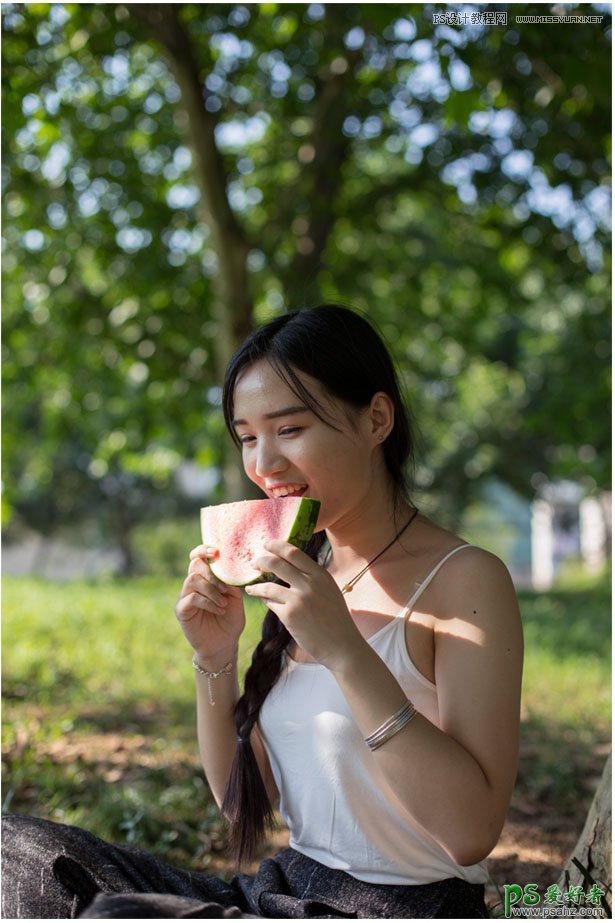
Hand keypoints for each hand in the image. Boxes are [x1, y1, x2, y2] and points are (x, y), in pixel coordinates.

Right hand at [175, 545, 244, 666]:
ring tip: (223, 602)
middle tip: (225, 589)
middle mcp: (192, 585)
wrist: (224, 644)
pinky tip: (219, 609)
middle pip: (195, 566)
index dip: (203, 550)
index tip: (216, 552)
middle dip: (212, 574)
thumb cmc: (230, 619)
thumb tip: (227, 566)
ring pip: (193, 580)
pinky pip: (192, 598)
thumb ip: (230, 581)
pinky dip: (208, 602)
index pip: (197, 557)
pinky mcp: (181, 610)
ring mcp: (185, 597)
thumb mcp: (235, 597)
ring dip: (211, 589)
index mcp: (205, 578)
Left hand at [244, 539, 364, 671]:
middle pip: (277, 564)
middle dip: (261, 561)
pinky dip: (265, 602)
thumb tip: (290, 566)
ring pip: (268, 586)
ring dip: (256, 586)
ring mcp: (299, 600)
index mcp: (321, 575)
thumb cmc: (336, 619)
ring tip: (250, 588)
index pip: (294, 552)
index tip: (267, 544)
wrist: (342, 646)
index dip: (277, 546)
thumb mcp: (329, 591)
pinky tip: (264, 602)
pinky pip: (271, 604)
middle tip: (254, 563)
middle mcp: (310, 584)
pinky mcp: (290, 616)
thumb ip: (313, 578)